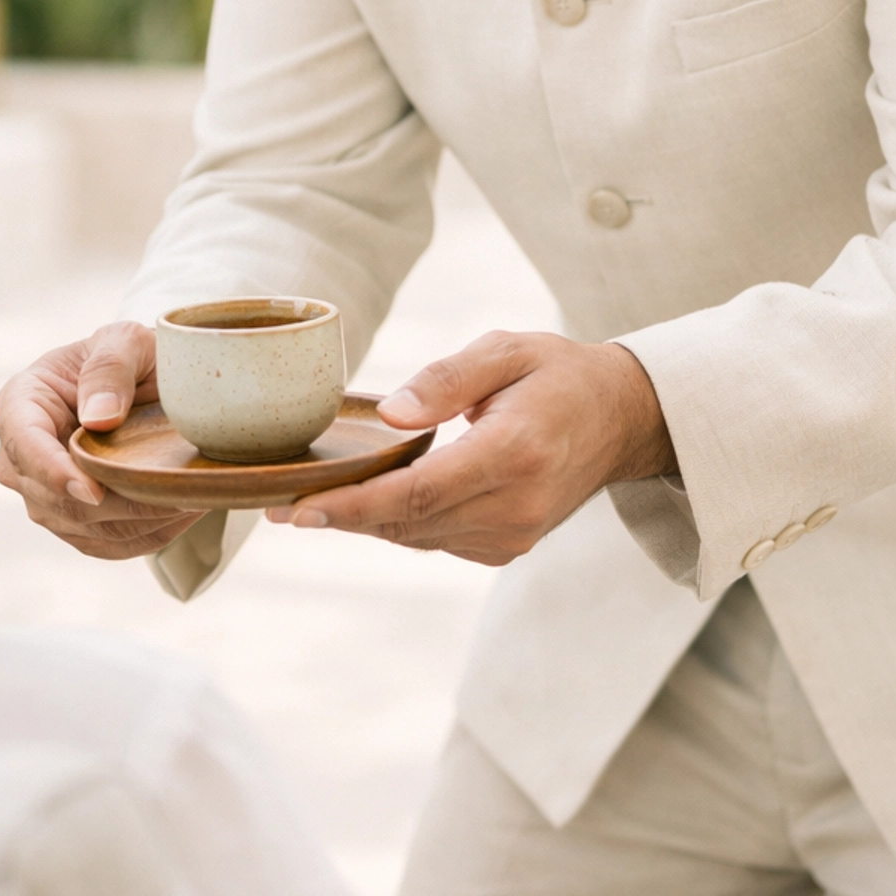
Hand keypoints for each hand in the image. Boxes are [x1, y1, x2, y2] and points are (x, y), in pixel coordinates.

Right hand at [0, 321, 205, 560]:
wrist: (141, 382)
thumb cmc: (128, 355)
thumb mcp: (126, 340)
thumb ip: (110, 368)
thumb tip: (99, 419)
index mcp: (20, 403)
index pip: (25, 443)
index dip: (54, 472)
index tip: (94, 491)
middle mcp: (19, 456)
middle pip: (53, 498)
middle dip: (115, 503)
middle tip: (176, 494)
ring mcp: (41, 493)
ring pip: (82, 528)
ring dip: (138, 521)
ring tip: (190, 500)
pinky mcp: (71, 521)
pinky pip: (105, 544)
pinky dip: (145, 536)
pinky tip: (182, 513)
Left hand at [267, 330, 673, 563]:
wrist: (619, 418)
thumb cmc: (556, 373)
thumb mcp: (505, 349)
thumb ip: (446, 379)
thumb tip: (389, 414)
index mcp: (514, 453)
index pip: (419, 492)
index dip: (353, 505)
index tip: (298, 509)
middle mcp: (515, 505)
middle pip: (409, 521)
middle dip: (341, 516)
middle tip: (277, 506)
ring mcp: (514, 533)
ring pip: (417, 536)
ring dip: (364, 521)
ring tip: (310, 502)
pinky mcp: (508, 546)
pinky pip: (435, 539)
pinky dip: (399, 521)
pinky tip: (369, 500)